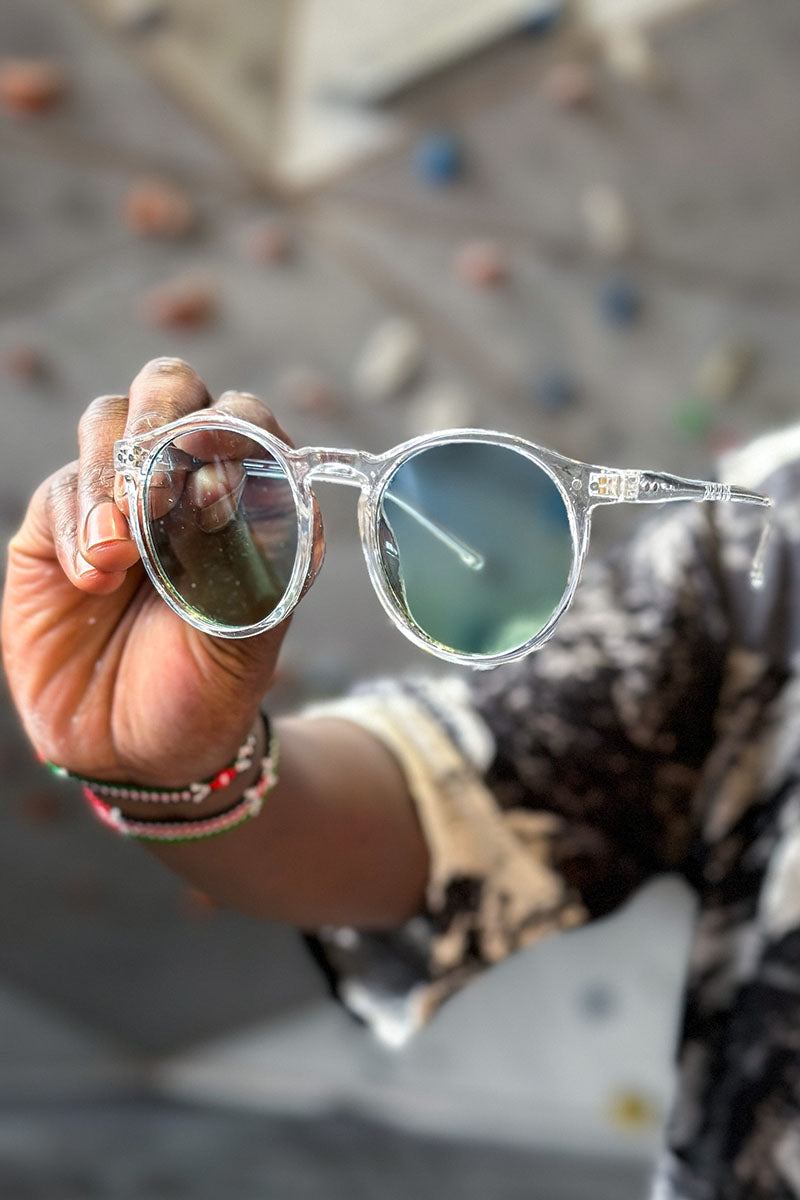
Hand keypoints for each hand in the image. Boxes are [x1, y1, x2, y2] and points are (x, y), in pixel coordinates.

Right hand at [2, 358, 318, 786]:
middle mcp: (181, 484)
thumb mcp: (247, 638)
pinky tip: (95, 577)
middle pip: (169, 390)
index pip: (245, 419)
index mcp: (245, 497)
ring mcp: (115, 499)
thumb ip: (246, 562)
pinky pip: (61, 491)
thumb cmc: (208, 689)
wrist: (139, 752)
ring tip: (126, 548)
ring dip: (117, 472)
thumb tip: (224, 485)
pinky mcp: (57, 529)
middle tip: (160, 487)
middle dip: (164, 419)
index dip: (235, 428)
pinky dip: (79, 524)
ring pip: (108, 421)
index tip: (219, 477)